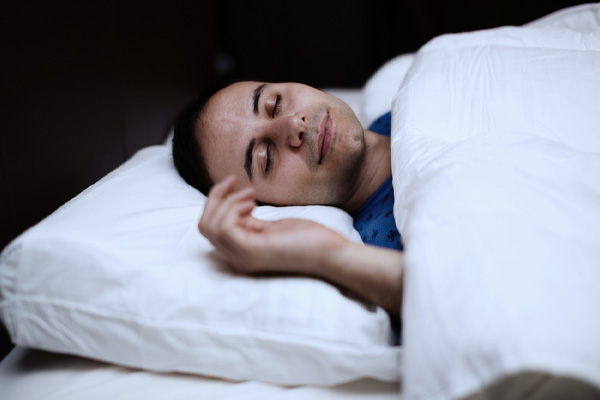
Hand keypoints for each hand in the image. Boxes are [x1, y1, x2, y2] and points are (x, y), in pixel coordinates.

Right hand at [198, 175, 347, 275]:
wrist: (331, 253)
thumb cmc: (307, 239)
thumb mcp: (271, 226)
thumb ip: (250, 221)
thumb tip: (234, 203)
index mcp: (240, 251)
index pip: (209, 229)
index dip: (216, 202)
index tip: (235, 185)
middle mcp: (237, 257)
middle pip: (204, 227)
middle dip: (215, 198)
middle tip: (235, 182)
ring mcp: (243, 257)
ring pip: (209, 226)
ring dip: (226, 202)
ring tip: (251, 195)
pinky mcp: (253, 252)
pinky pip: (224, 228)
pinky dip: (233, 209)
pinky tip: (252, 203)